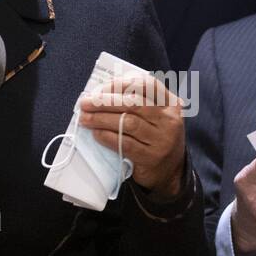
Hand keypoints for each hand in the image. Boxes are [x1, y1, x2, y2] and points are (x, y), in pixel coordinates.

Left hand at [79, 74, 184, 198]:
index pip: (147, 85)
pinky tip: (96, 133)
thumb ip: (138, 103)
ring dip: (102, 119)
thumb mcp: (157, 117)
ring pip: (127, 123)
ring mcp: (162, 140)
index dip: (122, 84)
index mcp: (170, 104)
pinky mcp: (151, 157)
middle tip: (85, 103)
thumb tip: (102, 94)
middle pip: (133, 104)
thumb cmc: (155, 138)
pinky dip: (107, 137)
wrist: (170, 171)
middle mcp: (169, 120)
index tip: (102, 88)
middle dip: (105, 102)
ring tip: (85, 118)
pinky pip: (125, 143)